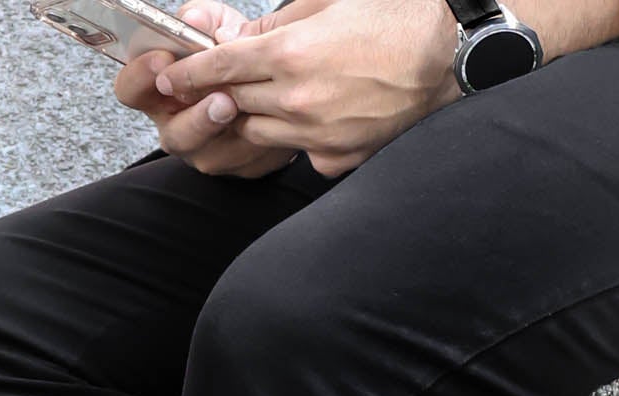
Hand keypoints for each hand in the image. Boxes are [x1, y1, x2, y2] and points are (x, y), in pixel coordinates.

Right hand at [114, 1, 297, 177]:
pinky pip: (242, 162)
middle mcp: (175, 125)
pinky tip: (266, 120)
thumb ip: (202, 18)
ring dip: (229, 133)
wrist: (267, 79)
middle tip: (218, 98)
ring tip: (240, 106)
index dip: (140, 76)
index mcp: (157, 91)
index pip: (130, 89)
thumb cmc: (229, 52)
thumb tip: (194, 19)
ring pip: (207, 155)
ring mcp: (203, 150)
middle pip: (173, 136)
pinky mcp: (234, 164)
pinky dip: (255, 141)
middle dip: (196, 118)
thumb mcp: (214, 25)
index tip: (163, 59)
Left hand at [154, 0, 460, 177]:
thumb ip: (278, 23)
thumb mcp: (329, 4)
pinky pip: (299, 153)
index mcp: (291, 52)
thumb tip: (238, 36)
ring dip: (254, 116)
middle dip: (218, 94)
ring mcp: (316, 134)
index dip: (189, 72)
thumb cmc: (393, 18)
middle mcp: (297, 99)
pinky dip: (296, 137)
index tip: (168, 77)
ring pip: (259, 132)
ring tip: (267, 98)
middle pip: (234, 103)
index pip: (220, 66)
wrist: (450, 55)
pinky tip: (314, 117)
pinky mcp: (337, 157)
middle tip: (207, 89)